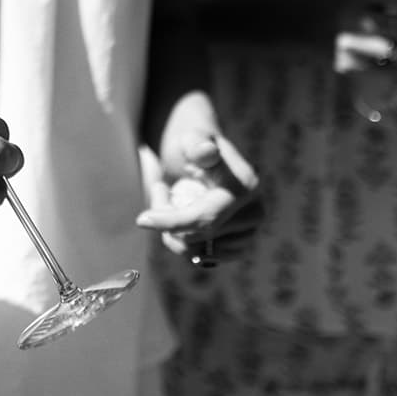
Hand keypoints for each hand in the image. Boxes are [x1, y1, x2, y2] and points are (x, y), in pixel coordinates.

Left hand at [137, 133, 262, 265]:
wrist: (202, 153)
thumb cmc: (193, 142)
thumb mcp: (191, 137)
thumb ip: (196, 143)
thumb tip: (206, 153)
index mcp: (246, 185)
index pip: (205, 219)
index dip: (172, 222)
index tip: (142, 219)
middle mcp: (254, 212)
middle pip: (197, 237)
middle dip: (169, 219)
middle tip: (161, 190)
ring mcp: (249, 231)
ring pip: (196, 251)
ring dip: (174, 232)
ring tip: (172, 200)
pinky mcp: (239, 246)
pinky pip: (202, 258)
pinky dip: (184, 242)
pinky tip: (181, 219)